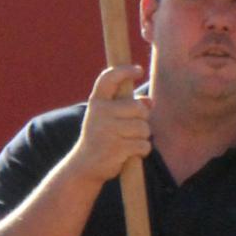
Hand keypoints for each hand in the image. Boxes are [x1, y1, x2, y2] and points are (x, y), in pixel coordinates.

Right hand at [68, 63, 151, 182]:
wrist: (85, 165)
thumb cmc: (102, 136)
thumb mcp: (109, 118)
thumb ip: (129, 106)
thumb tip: (150, 102)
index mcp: (97, 102)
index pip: (108, 79)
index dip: (124, 71)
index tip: (138, 70)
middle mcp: (100, 113)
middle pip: (139, 108)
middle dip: (142, 119)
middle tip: (132, 128)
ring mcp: (108, 130)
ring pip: (144, 128)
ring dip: (142, 137)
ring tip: (128, 141)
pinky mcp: (117, 148)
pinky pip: (143, 145)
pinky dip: (142, 150)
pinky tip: (130, 153)